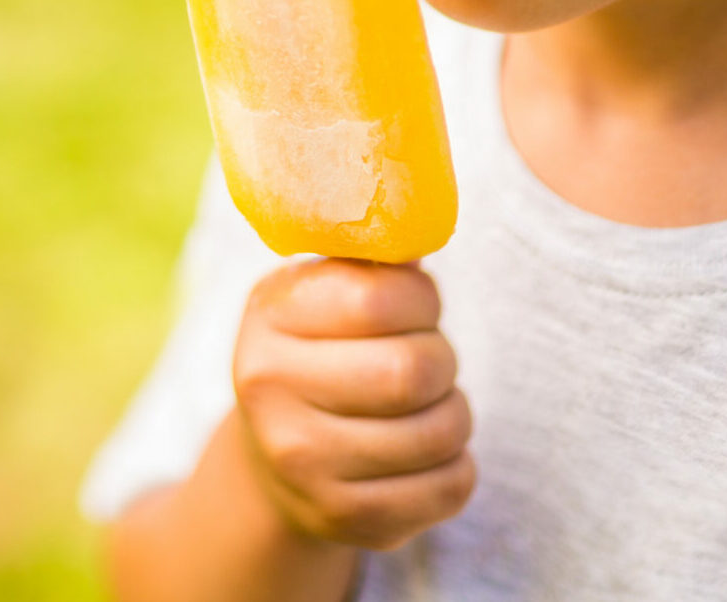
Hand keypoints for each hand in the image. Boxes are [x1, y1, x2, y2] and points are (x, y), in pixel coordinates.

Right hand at [231, 257, 475, 550]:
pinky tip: (424, 455)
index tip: (416, 307)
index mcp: (269, 316)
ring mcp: (303, 464)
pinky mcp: (344, 519)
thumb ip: (374, 258)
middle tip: (427, 362)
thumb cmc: (322, 352)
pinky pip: (451, 487)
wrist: (276, 458)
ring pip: (442, 432)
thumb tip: (423, 205)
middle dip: (442, 361)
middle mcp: (271, 391)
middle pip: (415, 370)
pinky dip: (457, 466)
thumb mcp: (325, 293)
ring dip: (454, 414)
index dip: (423, 299)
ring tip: (427, 407)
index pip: (383, 296)